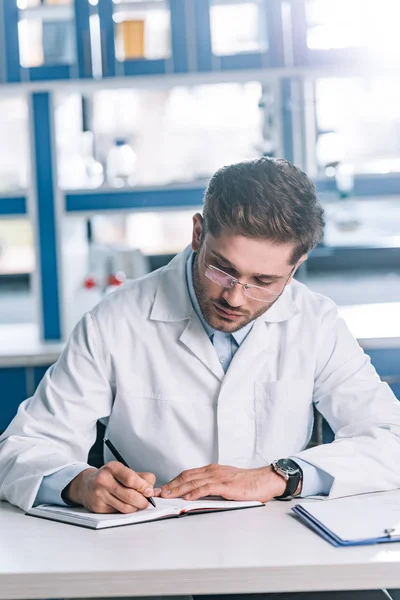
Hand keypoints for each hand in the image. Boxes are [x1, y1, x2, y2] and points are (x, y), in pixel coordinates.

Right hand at [64, 462, 157, 513]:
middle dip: (142, 501)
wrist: (86, 484)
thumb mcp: (123, 471)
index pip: (131, 479)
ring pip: (125, 507)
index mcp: (112, 467)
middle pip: (129, 495)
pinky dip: (126, 510)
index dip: (144, 487)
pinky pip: (118, 512)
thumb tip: (153, 489)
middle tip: (147, 501)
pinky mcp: (98, 507)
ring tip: (137, 504)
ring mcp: (99, 495)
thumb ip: (141, 477)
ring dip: (136, 507)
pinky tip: (126, 505)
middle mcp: (103, 480)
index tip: (150, 491)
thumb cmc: (108, 477)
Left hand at [160, 464, 286, 502]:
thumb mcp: (226, 482)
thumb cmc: (247, 483)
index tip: (163, 488)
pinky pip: (206, 488)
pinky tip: (186, 498)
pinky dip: (194, 492)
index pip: (188, 474)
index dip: (173, 481)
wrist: (264, 480)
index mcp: (212, 470)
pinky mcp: (225, 485)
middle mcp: (212, 471)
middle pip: (186, 476)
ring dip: (178, 489)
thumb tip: (197, 495)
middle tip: (158, 492)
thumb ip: (212, 486)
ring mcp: (218, 477)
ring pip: (193, 482)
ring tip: (167, 495)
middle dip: (171, 485)